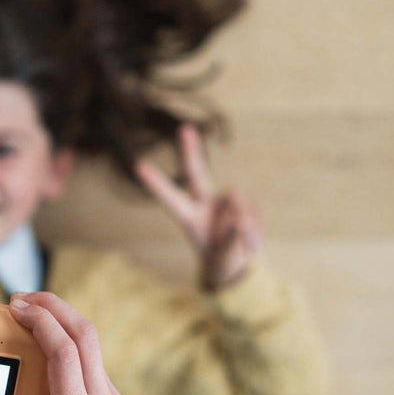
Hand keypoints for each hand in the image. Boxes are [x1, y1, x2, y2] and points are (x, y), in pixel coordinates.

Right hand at [0, 292, 157, 394]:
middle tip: (20, 298)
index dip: (40, 321)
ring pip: (91, 343)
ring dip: (63, 320)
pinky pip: (93, 363)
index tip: (15, 307)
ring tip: (32, 317)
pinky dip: (71, 344)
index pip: (63, 351)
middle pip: (83, 331)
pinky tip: (49, 356)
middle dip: (52, 304)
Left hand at [135, 125, 262, 289]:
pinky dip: (256, 227)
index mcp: (189, 218)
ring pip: (237, 200)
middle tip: (184, 128)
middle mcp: (204, 204)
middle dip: (190, 151)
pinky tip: (250, 239)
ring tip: (243, 244)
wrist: (238, 266)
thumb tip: (240, 220)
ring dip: (246, 224)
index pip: (170, 198)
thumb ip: (231, 240)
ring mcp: (224, 201)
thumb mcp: (224, 259)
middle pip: (196, 173)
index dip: (156, 183)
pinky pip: (253, 210)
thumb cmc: (222, 263)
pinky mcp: (242, 203)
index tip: (138, 166)